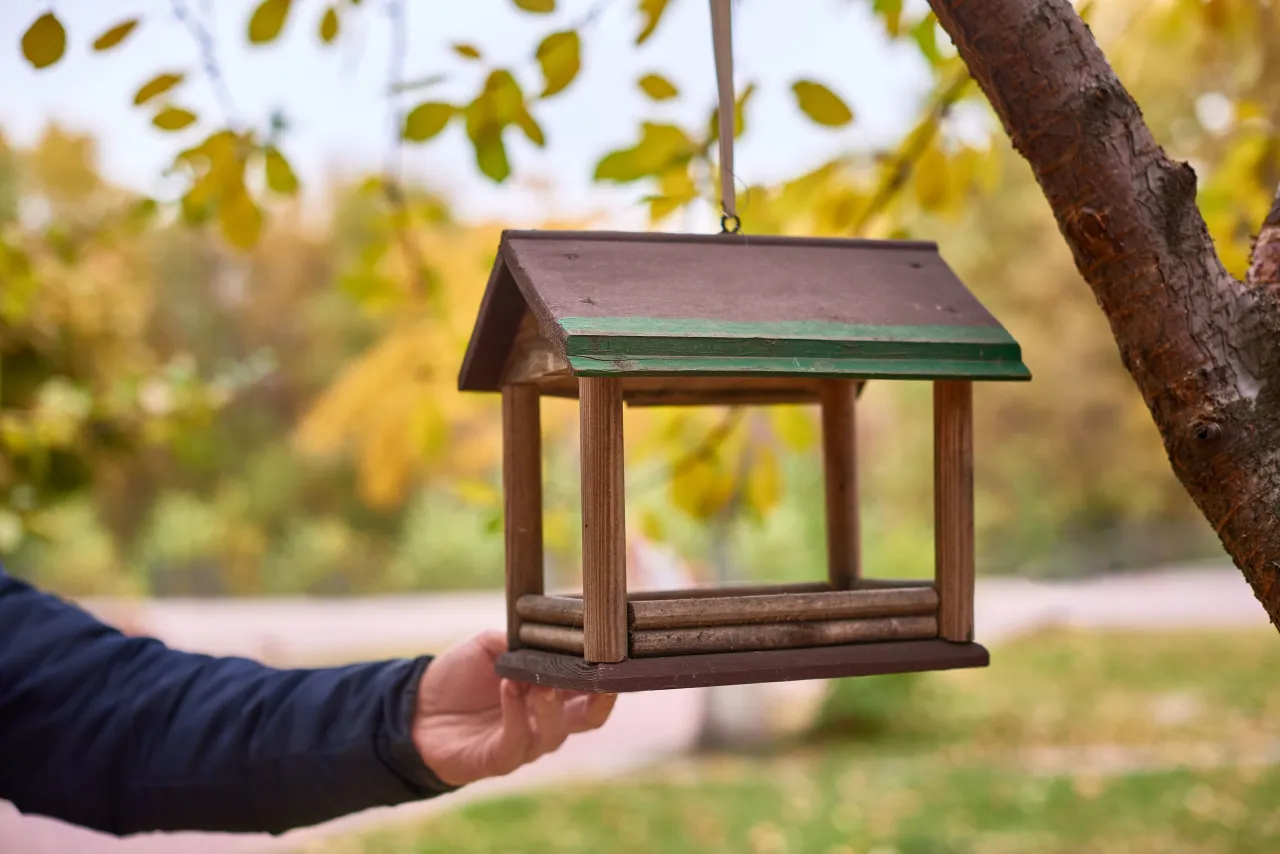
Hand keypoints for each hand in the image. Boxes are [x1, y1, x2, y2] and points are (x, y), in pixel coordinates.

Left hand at [411, 631, 616, 786]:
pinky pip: (517, 741)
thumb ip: (520, 641)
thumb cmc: (459, 676)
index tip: (612, 651)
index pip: (592, 689)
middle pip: (590, 719)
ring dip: (550, 703)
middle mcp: (546, 721)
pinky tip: (509, 687)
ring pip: (555, 732)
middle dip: (598, 698)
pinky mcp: (500, 759)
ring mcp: (525, 743)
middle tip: (596, 674)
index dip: (606, 674)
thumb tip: (544, 633)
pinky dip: (516, 713)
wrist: (416, 708)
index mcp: (553, 693)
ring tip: (539, 682)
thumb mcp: (490, 646)